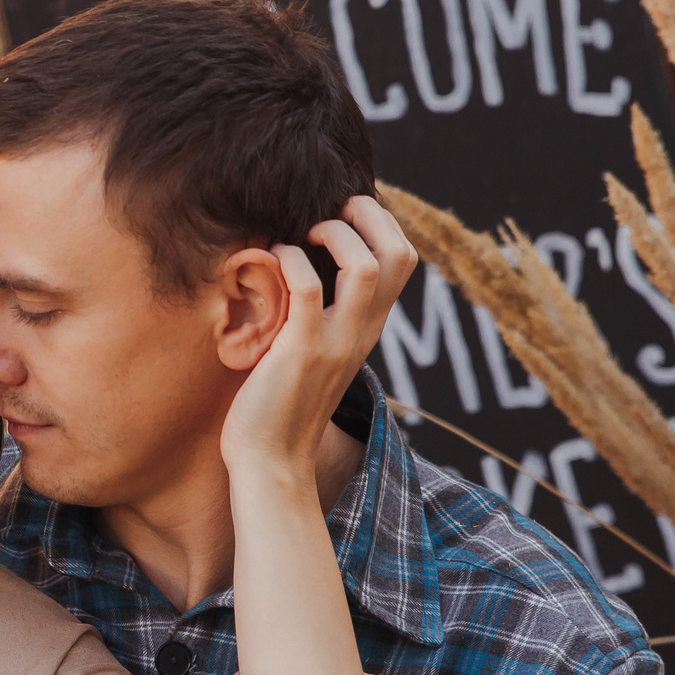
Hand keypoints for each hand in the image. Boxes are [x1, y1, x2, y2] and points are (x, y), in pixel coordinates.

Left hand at [219, 196, 418, 493]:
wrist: (271, 464)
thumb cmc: (279, 407)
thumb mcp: (315, 354)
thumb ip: (321, 319)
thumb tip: (303, 278)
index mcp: (368, 329)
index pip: (404, 260)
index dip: (380, 224)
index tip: (343, 215)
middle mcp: (362, 333)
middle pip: (400, 254)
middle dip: (369, 214)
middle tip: (332, 210)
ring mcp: (336, 342)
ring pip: (366, 266)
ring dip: (334, 233)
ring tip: (304, 234)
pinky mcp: (301, 351)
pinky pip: (307, 288)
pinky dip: (290, 259)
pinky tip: (269, 260)